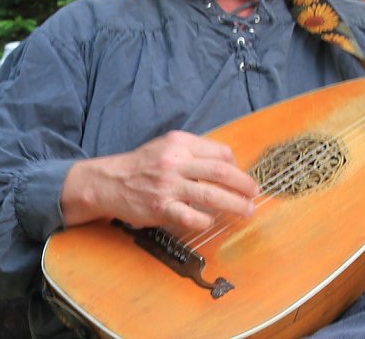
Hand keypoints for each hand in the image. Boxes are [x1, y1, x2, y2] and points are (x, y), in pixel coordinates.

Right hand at [61, 131, 259, 231]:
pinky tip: (211, 221)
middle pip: (221, 173)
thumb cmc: (143, 165)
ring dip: (235, 205)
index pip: (220, 152)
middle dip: (244, 185)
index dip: (237, 166)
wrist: (109, 181)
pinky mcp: (161, 207)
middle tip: (254, 194)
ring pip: (211, 195)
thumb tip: (228, 165)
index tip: (243, 178)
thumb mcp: (167, 146)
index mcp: (180, 143)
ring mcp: (168, 185)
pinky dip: (206, 220)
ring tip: (247, 211)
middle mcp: (175, 162)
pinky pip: (191, 216)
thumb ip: (194, 151)